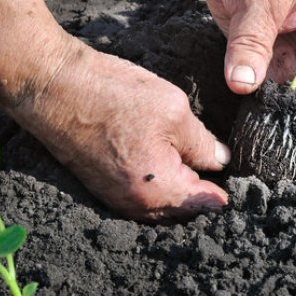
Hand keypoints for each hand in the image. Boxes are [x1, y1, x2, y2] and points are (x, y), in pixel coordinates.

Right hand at [9, 37, 228, 221]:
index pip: (207, 204)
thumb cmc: (112, 95)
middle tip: (223, 166)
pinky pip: (142, 194)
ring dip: (181, 187)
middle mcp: (136, 205)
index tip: (243, 179)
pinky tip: (168, 158)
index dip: (228, 190)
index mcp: (159, 190)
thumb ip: (203, 143)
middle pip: (185, 209)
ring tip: (198, 161)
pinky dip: (159, 183)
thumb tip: (221, 161)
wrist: (51, 86)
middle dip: (205, 192)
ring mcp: (116, 198)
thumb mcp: (173, 110)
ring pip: (163, 203)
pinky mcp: (103, 185)